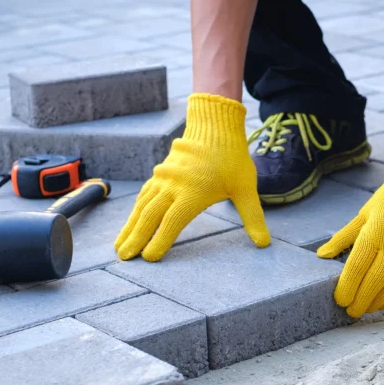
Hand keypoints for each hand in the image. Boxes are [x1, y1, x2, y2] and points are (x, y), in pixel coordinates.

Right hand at [115, 93, 269, 261]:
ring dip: (129, 227)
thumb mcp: (246, 188)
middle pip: (149, 216)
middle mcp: (173, 186)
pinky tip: (129, 223)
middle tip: (124, 258)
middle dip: (136, 238)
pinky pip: (143, 195)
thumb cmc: (232, 158)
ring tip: (119, 246)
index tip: (149, 258)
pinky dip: (134, 211)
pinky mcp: (160, 173)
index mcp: (193, 192)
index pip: (172, 222)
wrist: (214, 126)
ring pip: (141, 206)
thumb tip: (264, 243)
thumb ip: (253, 217)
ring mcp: (163, 178)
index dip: (159, 241)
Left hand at [317, 147, 383, 316]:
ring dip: (378, 301)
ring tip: (367, 309)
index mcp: (376, 230)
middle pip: (375, 280)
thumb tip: (321, 255)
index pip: (358, 266)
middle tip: (351, 312)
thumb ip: (342, 238)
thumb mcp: (362, 215)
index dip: (347, 287)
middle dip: (361, 300)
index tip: (340, 300)